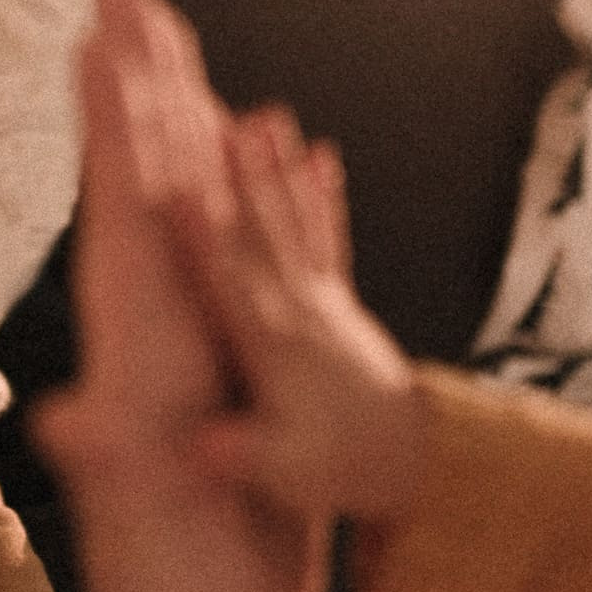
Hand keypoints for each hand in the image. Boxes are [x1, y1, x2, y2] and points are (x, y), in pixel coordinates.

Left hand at [34, 0, 327, 591]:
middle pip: (149, 188)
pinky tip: (272, 154)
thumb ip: (122, 482)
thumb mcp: (146, 554)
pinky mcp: (228, 384)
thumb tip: (76, 423)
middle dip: (141, 91)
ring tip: (188, 49)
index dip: (118, 123)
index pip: (126, 215)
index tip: (103, 34)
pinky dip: (259, 205)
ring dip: (189, 129)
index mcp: (139, 359)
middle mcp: (153, 341)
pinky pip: (244, 266)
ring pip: (191, 215)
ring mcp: (188, 359)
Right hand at [176, 106, 424, 521]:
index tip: (177, 192)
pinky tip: (320, 154)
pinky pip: (328, 235)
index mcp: (270, 347)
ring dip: (276, 168)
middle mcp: (296, 310)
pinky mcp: (338, 299)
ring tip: (264, 117)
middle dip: (240, 177)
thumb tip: (195, 446)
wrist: (414, 460)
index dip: (204, 238)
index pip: (230, 283)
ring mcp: (321, 299)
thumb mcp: (286, 475)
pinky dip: (323, 194)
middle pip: (261, 233)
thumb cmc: (340, 466)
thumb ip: (240, 455)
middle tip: (222, 120)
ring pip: (294, 221)